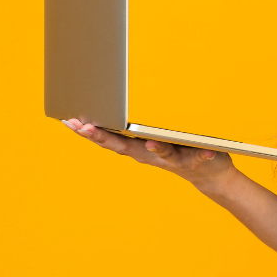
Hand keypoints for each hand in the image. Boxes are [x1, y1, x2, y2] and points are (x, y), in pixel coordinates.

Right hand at [61, 118, 235, 193]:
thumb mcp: (151, 138)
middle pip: (124, 147)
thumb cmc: (177, 150)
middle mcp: (150, 154)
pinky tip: (206, 150)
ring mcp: (171, 159)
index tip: (68, 120)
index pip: (109, 139)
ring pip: (161, 153)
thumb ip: (136, 126)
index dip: (88, 131)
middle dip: (102, 137)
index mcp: (138, 147)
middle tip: (83, 127)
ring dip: (155, 148)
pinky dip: (200, 154)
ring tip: (149, 141)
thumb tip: (118, 102)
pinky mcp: (194, 160)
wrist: (208, 174)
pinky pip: (197, 157)